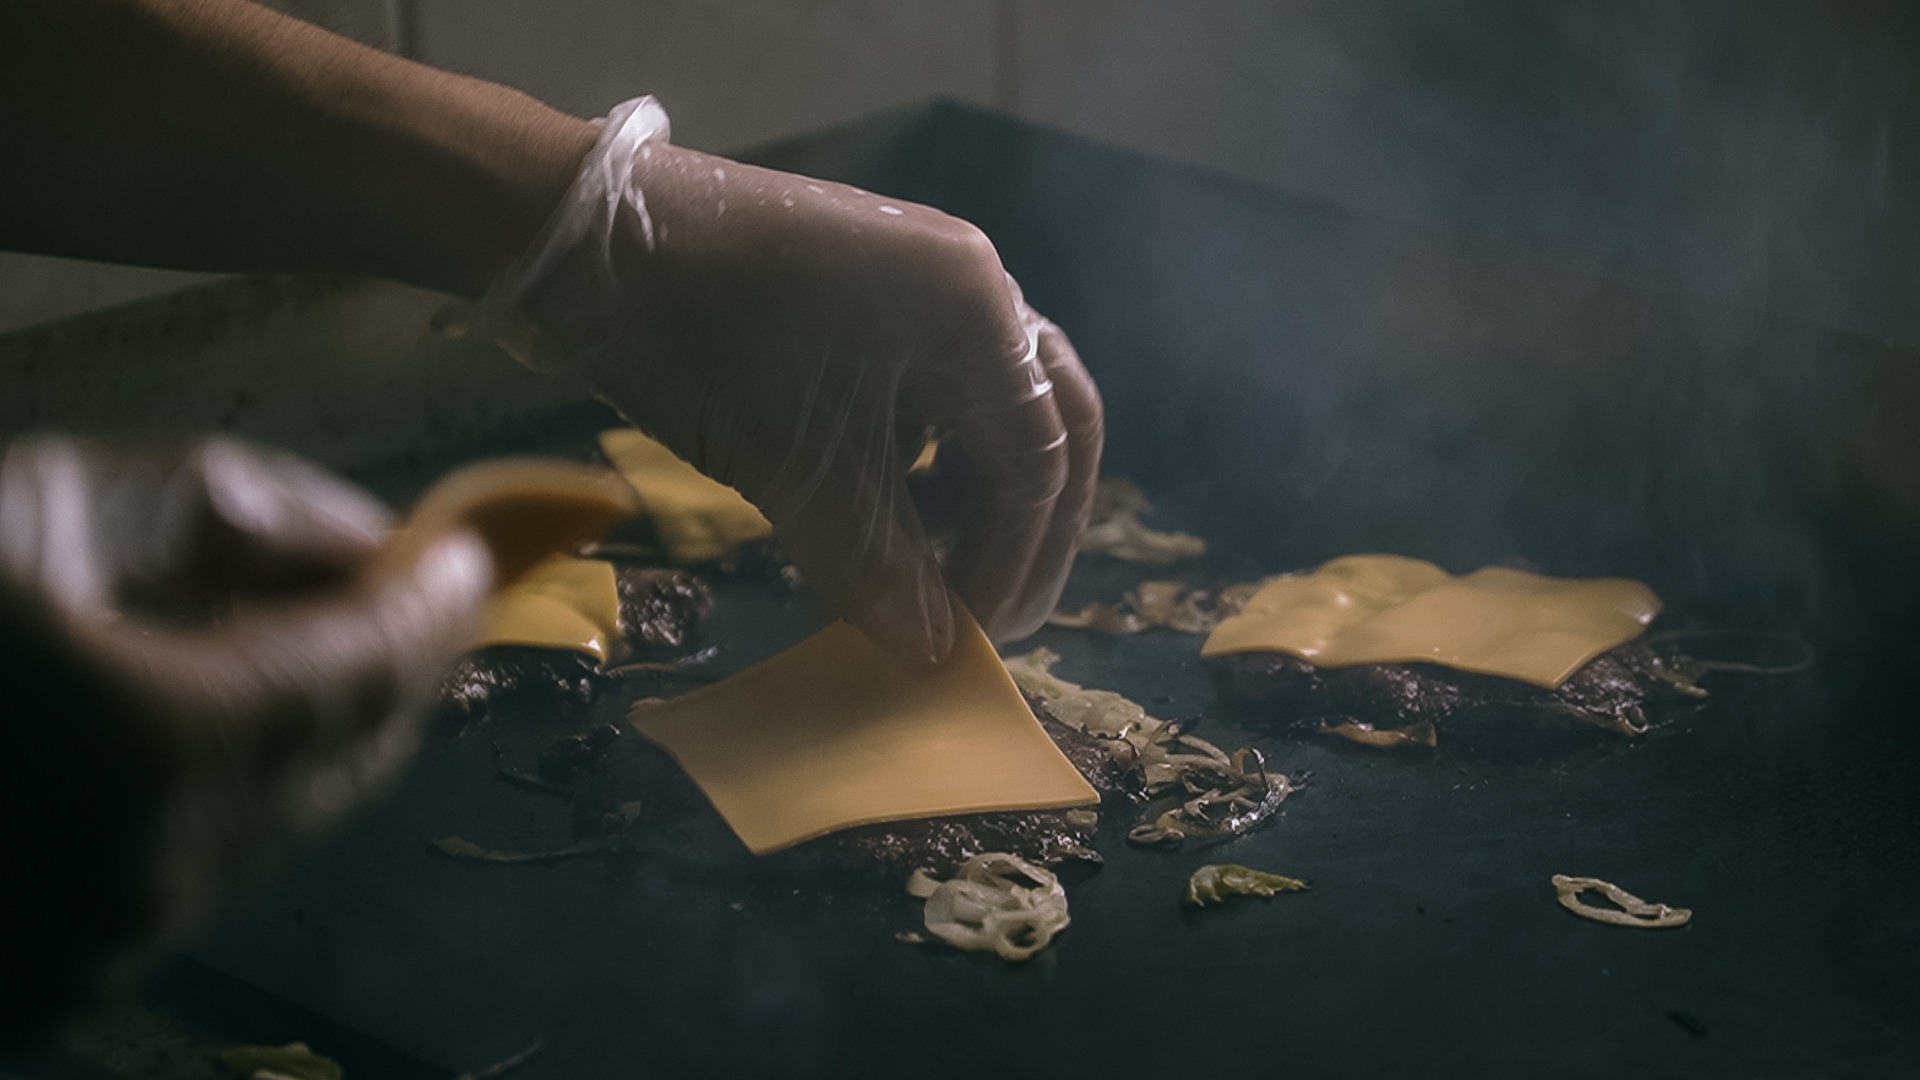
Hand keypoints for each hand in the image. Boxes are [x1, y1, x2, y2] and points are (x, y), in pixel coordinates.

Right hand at [0, 436, 489, 1042]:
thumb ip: (212, 510)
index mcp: (158, 755)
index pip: (364, 673)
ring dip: (301, 735)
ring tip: (292, 639)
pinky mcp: (25, 999)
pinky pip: (171, 880)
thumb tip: (344, 530)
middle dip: (382, 671)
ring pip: (261, 832)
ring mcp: (80, 962)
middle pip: (334, 767)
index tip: (469, 551)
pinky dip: (209, 797)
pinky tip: (180, 726)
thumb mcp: (16, 508)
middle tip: (400, 588)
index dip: (427, 604)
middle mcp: (146, 885)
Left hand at [501, 110, 1102, 665]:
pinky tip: (883, 514)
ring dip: (974, 499)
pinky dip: (923, 465)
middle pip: (1049, 425)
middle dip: (1027, 529)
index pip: (1039, 458)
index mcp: (976, 311)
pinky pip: (932, 393)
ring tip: (930, 575)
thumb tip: (936, 657)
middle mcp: (973, 286)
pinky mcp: (873, 299)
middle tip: (993, 617)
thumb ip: (878, 569)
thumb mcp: (795, 470)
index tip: (972, 639)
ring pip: (991, 412)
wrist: (584, 241)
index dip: (1014, 560)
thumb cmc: (700, 343)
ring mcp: (923, 285)